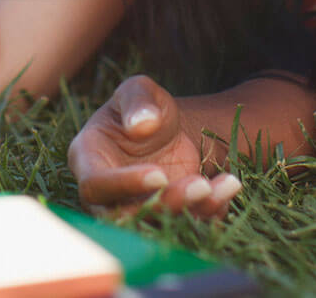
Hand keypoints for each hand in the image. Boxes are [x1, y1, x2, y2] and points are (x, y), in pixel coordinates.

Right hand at [67, 76, 242, 219]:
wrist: (171, 130)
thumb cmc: (145, 108)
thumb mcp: (140, 90)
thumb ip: (137, 100)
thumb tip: (141, 125)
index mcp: (88, 159)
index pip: (95, 185)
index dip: (125, 184)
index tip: (159, 174)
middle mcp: (107, 194)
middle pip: (124, 217)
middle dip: (164, 205)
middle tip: (199, 185)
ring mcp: (135, 210)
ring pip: (158, 225)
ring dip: (193, 211)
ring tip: (222, 184)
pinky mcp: (165, 218)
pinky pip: (185, 226)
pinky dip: (210, 212)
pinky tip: (227, 187)